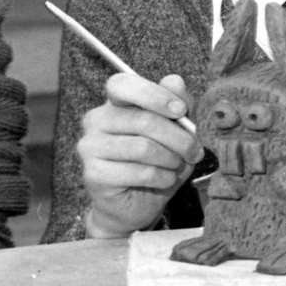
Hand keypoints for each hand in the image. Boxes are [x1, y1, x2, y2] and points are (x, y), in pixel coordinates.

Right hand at [76, 72, 201, 236]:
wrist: (135, 204)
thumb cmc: (157, 161)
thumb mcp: (175, 130)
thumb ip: (177, 104)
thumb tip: (174, 81)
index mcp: (114, 102)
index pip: (123, 84)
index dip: (154, 95)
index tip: (180, 111)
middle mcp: (96, 120)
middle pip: (144, 120)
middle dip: (179, 138)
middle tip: (195, 151)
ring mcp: (90, 147)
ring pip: (143, 147)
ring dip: (171, 159)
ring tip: (177, 166)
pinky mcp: (93, 174)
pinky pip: (138, 172)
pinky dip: (161, 177)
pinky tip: (165, 180)